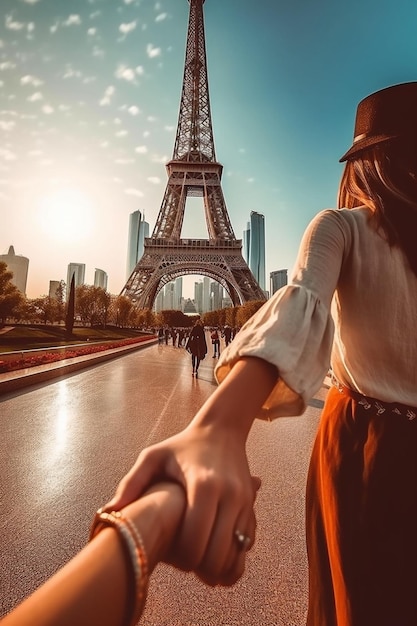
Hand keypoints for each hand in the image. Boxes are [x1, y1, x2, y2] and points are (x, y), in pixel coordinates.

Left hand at [105, 423, 259, 585]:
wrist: (222, 430)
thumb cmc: (182, 446)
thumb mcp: (154, 456)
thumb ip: (132, 483)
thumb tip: (108, 512)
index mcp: (203, 485)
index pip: (194, 541)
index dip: (180, 559)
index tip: (169, 559)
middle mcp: (229, 494)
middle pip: (216, 553)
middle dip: (198, 568)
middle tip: (183, 566)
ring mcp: (244, 501)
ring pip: (235, 553)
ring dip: (218, 566)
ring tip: (198, 566)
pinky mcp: (251, 505)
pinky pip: (246, 543)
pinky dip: (233, 556)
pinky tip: (215, 556)